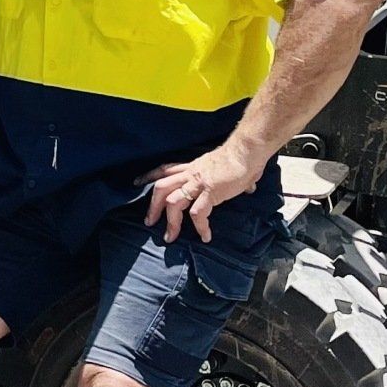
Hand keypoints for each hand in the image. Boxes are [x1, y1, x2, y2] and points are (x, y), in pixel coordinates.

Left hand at [140, 141, 263, 243]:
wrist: (248, 150)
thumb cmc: (244, 157)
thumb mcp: (230, 167)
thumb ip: (234, 179)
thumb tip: (249, 186)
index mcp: (194, 167)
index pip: (166, 169)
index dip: (150, 176)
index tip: (138, 183)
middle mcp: (192, 174)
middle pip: (162, 187)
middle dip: (153, 206)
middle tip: (149, 222)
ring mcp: (199, 183)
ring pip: (173, 201)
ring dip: (170, 221)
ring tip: (170, 236)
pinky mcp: (210, 192)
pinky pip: (198, 213)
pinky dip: (200, 227)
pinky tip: (206, 236)